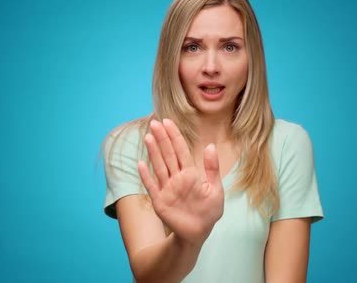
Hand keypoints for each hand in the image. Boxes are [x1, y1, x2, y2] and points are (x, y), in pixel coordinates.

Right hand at [138, 119, 223, 245]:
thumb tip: (210, 146)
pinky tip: (140, 164)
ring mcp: (167, 189)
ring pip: (159, 166)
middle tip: (155, 122)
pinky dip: (146, 176)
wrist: (199, 233)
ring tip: (149, 137)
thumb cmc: (208, 212)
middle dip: (162, 139)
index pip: (181, 150)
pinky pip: (152, 186)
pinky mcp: (160, 201)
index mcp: (190, 174)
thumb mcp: (216, 189)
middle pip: (168, 155)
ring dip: (154, 152)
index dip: (174, 136)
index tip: (168, 122)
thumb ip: (212, 168)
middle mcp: (177, 178)